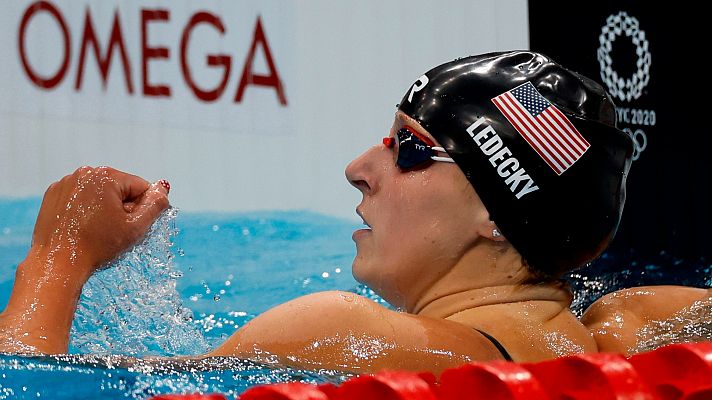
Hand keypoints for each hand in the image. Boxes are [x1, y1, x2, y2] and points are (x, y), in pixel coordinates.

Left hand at [30, 166, 169, 279]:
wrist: (59, 264)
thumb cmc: (97, 246)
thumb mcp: (135, 227)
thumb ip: (155, 205)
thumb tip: (163, 188)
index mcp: (106, 176)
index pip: (140, 187)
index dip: (141, 209)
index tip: (129, 226)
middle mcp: (84, 173)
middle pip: (118, 188)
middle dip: (121, 208)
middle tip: (112, 231)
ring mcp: (65, 183)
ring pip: (98, 193)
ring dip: (103, 209)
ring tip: (95, 231)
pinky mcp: (52, 195)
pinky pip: (79, 198)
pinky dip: (84, 210)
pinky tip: (81, 227)